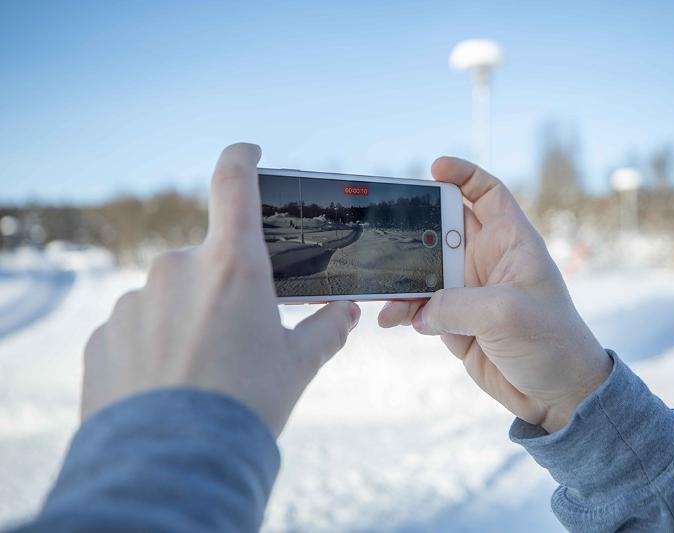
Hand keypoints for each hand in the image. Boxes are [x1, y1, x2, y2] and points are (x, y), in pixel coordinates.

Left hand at [82, 143, 359, 435]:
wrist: (176, 461)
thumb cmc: (247, 404)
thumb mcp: (298, 365)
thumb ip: (327, 330)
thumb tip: (348, 315)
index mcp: (232, 265)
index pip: (235, 183)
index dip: (243, 158)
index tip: (249, 152)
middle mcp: (177, 269)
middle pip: (208, 260)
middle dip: (223, 288)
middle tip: (239, 336)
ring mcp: (134, 301)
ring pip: (170, 296)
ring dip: (187, 318)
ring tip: (203, 371)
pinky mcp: (104, 335)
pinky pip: (136, 327)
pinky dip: (154, 345)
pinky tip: (169, 384)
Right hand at [378, 157, 610, 433]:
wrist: (556, 396)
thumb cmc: (551, 344)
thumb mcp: (505, 315)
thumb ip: (455, 304)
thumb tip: (420, 312)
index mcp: (512, 243)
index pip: (488, 193)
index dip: (463, 174)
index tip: (434, 168)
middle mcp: (488, 261)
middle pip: (442, 228)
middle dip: (413, 228)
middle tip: (385, 231)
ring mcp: (469, 292)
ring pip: (424, 271)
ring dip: (402, 278)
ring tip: (381, 290)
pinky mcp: (456, 321)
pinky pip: (420, 307)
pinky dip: (403, 310)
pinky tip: (391, 319)